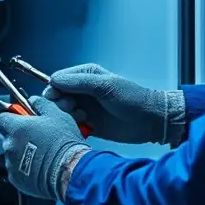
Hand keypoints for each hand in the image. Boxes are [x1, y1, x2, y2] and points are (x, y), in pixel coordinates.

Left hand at [0, 97, 90, 200]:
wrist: (69, 170)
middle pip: (9, 138)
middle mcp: (10, 146)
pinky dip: (25, 170)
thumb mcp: (56, 114)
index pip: (1, 119)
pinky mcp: (16, 180)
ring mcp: (11, 164)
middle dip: (20, 137)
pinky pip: (17, 171)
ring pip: (13, 155)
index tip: (20, 119)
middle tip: (38, 138)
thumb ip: (40, 104)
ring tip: (42, 155)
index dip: (10, 118)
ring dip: (23, 154)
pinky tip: (40, 168)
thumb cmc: (63, 143)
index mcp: (16, 128)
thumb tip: (33, 101)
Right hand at [43, 64, 185, 145]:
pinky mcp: (88, 125)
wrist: (150, 121)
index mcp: (85, 76)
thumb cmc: (132, 98)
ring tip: (83, 119)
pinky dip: (72, 127)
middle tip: (73, 110)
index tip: (58, 100)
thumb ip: (79, 82)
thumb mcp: (105, 86)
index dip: (54, 90)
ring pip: (62, 113)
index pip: (58, 80)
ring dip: (67, 117)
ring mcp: (85, 108)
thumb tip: (54, 80)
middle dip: (60, 105)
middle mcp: (82, 91)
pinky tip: (84, 129)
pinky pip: (71, 126)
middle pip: (57, 97)